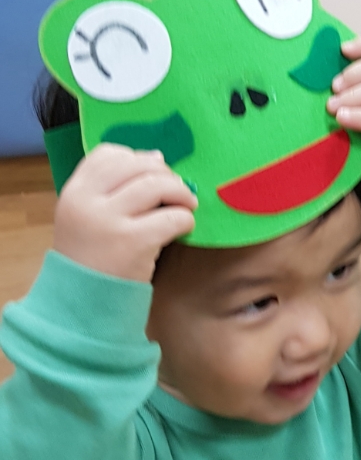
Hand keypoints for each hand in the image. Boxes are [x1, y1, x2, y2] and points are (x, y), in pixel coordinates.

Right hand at [54, 143, 196, 282]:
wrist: (84, 305)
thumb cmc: (92, 260)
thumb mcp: (86, 218)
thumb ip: (112, 189)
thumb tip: (157, 157)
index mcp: (74, 192)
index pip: (107, 154)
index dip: (136, 158)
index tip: (152, 173)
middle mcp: (88, 201)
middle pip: (136, 166)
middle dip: (164, 173)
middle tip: (178, 190)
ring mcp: (110, 221)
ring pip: (156, 185)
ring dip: (180, 193)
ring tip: (187, 205)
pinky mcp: (134, 242)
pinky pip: (171, 218)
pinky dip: (185, 219)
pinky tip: (184, 228)